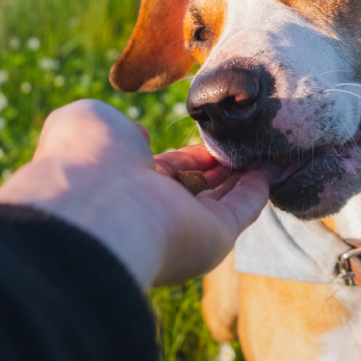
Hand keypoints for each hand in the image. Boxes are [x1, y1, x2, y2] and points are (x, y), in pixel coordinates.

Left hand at [0, 99, 268, 289]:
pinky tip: (276, 166)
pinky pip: (242, 209)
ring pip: (224, 198)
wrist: (93, 208)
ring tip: (273, 147)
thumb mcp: (90, 121)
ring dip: (247, 174)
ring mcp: (184, 227)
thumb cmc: (85, 159)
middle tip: (250, 140)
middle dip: (224, 165)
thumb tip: (143, 139)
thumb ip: (118, 126)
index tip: (214, 133)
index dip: (190, 154)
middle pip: (198, 186)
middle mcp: (154, 210)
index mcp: (122, 184)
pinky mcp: (214, 239)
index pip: (165, 170)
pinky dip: (260, 188)